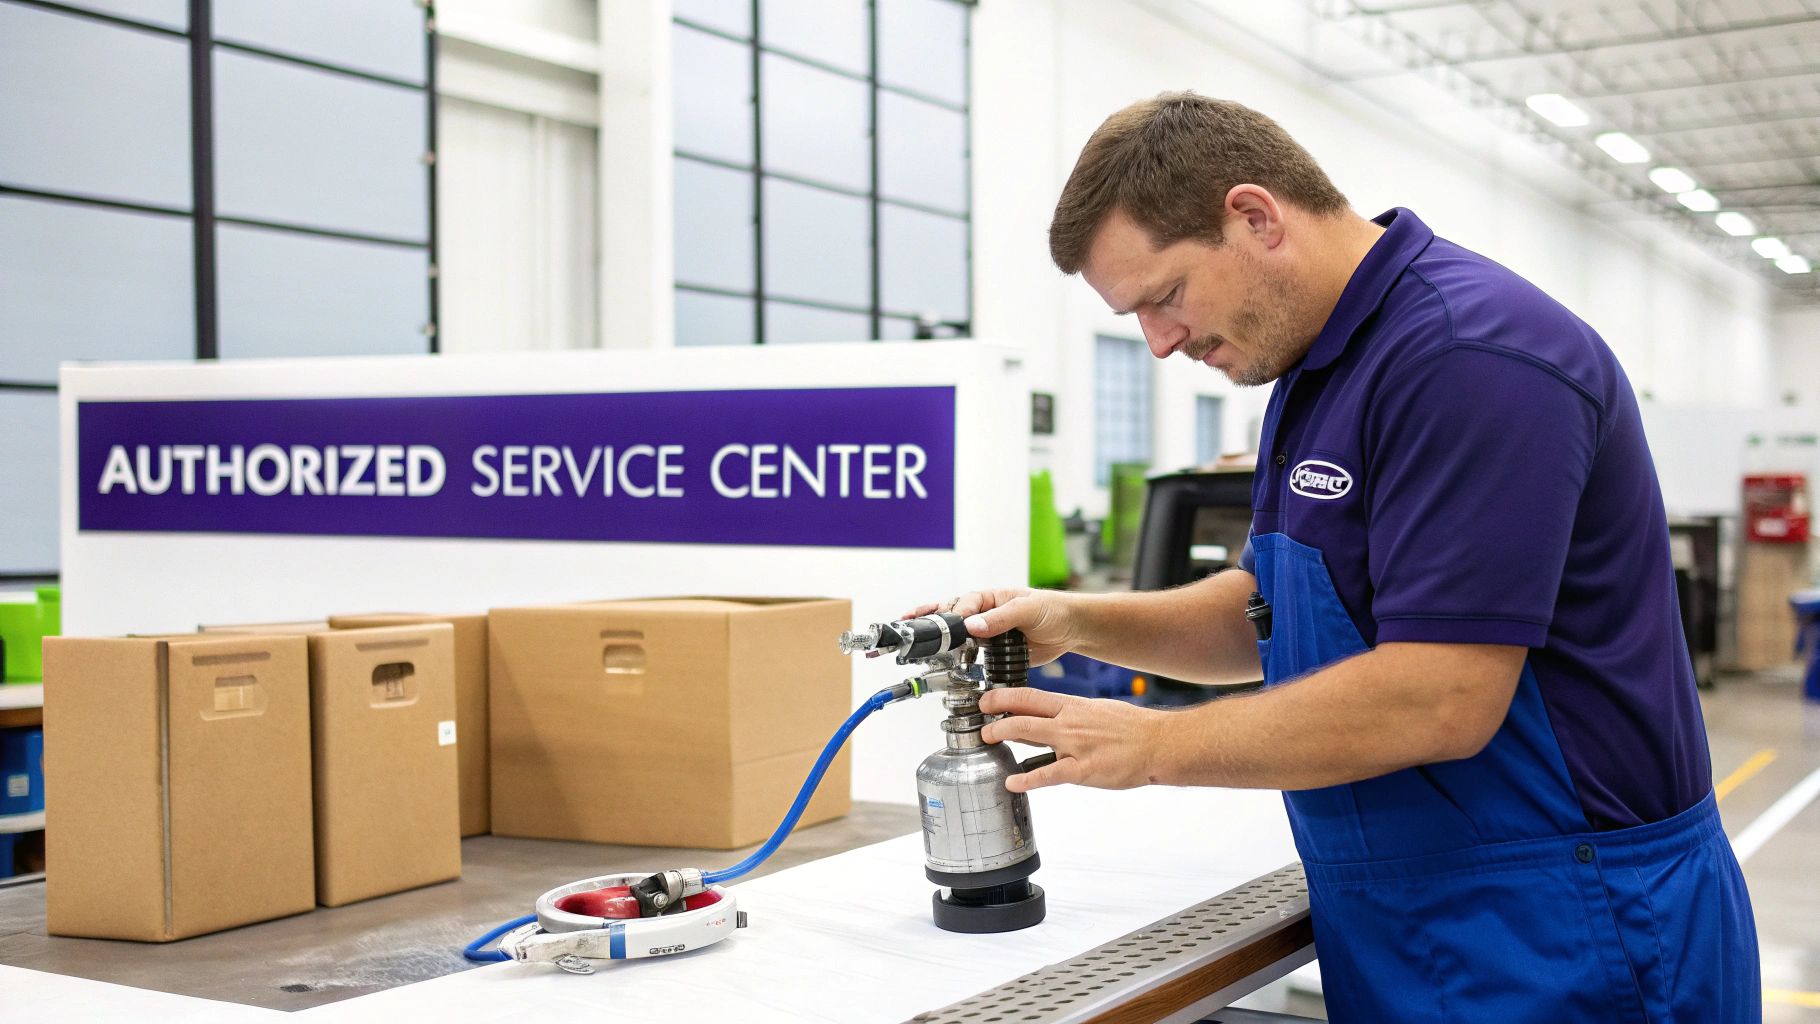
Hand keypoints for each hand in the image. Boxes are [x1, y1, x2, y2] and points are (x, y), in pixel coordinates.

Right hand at [902, 588, 1083, 666]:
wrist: (1071, 629)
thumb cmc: (1052, 610)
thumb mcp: (1027, 609)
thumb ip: (1000, 618)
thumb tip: (972, 625)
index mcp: (989, 597)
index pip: (961, 605)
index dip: (950, 616)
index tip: (944, 628)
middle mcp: (983, 614)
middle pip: (948, 616)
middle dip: (926, 620)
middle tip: (904, 625)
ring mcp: (986, 633)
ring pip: (955, 636)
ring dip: (935, 641)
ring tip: (914, 646)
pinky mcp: (992, 651)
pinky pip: (969, 655)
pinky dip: (954, 660)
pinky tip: (941, 665)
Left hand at [978, 687, 1165, 792]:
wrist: (1159, 743)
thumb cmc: (1133, 728)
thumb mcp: (1098, 711)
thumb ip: (1073, 715)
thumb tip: (1052, 718)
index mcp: (1074, 706)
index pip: (1030, 696)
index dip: (1003, 696)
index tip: (986, 699)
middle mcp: (1070, 722)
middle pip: (1022, 713)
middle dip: (995, 716)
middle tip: (980, 723)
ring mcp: (1075, 745)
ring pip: (1028, 734)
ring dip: (1002, 735)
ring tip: (988, 741)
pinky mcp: (1083, 770)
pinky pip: (1048, 775)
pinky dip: (1026, 780)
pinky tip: (1012, 783)